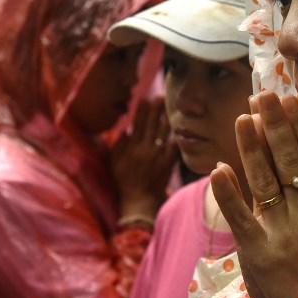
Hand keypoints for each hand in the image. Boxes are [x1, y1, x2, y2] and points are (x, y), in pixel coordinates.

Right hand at [111, 99, 175, 217]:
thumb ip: (118, 145)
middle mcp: (143, 149)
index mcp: (130, 148)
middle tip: (161, 96)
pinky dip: (178, 137)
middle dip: (156, 110)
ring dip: (167, 118)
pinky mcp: (168, 164)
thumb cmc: (125, 180)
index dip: (141, 111)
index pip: (136, 124)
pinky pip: (174, 147)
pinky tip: (182, 127)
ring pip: (163, 133)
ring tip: (170, 107)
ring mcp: (157, 156)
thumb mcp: (115, 162)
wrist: (139, 200)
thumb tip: (124, 128)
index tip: (145, 99)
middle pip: (151, 125)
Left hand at [211, 91, 297, 297]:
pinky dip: (228, 193)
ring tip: (242, 117)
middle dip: (273, 125)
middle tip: (261, 95)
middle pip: (288, 159)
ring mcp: (281, 229)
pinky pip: (240, 217)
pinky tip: (218, 168)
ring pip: (265, 178)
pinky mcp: (257, 251)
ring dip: (251, 146)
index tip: (290, 101)